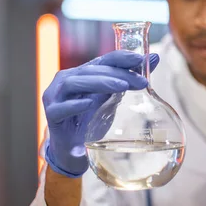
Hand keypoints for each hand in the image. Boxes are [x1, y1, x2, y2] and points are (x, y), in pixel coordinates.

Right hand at [43, 51, 159, 176]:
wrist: (73, 148)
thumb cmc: (91, 119)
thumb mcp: (113, 98)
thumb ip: (129, 79)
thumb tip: (154, 58)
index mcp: (83, 73)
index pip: (104, 59)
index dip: (122, 57)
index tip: (141, 59)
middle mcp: (67, 79)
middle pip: (93, 70)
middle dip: (118, 74)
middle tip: (140, 81)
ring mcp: (55, 96)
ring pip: (74, 82)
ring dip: (100, 82)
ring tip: (122, 87)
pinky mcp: (51, 115)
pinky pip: (61, 108)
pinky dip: (75, 105)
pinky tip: (89, 104)